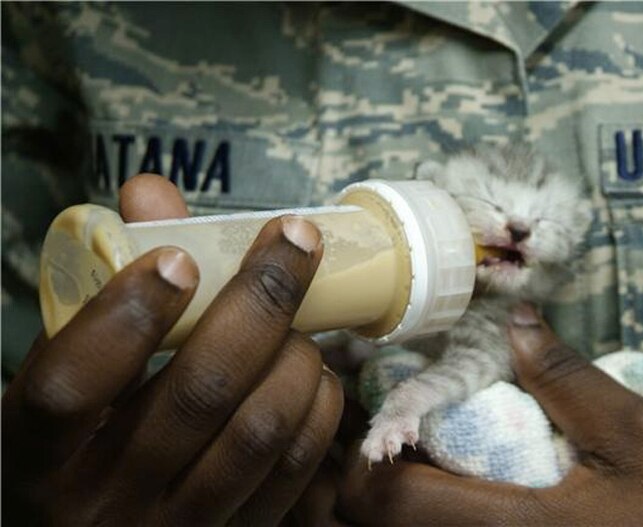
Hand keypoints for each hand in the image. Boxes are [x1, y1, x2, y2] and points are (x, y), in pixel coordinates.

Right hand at [3, 174, 343, 524]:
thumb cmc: (79, 440)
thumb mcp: (67, 372)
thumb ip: (107, 285)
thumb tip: (151, 193)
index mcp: (37, 455)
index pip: (72, 387)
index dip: (127, 315)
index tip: (178, 258)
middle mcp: (103, 502)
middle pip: (197, 394)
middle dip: (259, 300)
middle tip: (295, 237)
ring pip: (258, 431)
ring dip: (294, 352)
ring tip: (299, 317)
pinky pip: (294, 468)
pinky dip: (316, 405)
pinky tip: (311, 371)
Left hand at [337, 304, 642, 525]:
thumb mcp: (638, 438)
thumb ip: (569, 379)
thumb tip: (517, 321)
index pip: (384, 500)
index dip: (368, 455)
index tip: (394, 419)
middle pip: (373, 523)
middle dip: (374, 473)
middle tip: (401, 431)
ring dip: (394, 494)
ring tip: (424, 455)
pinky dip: (419, 511)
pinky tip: (451, 482)